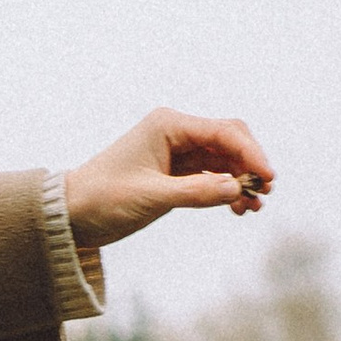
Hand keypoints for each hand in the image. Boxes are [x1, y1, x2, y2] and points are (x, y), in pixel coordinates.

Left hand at [66, 110, 274, 248]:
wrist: (72, 214)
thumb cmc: (103, 198)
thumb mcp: (152, 197)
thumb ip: (196, 193)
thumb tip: (237, 190)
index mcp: (168, 125)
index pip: (224, 132)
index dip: (251, 154)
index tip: (268, 178)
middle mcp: (176, 132)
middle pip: (230, 140)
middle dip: (250, 165)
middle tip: (264, 193)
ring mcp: (178, 152)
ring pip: (224, 160)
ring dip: (241, 181)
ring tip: (252, 208)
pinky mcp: (176, 173)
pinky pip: (212, 177)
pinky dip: (227, 190)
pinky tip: (237, 208)